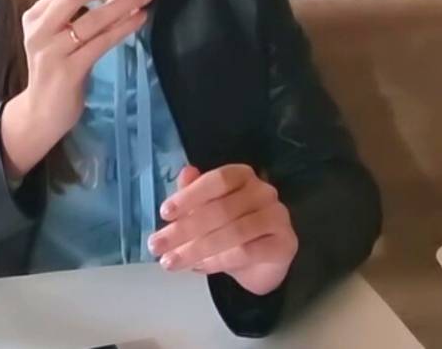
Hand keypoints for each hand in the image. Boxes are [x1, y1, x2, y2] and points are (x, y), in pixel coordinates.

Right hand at [0, 0, 153, 178]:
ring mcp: (52, 51)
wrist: (41, 113)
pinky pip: (101, 42)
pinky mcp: (68, 70)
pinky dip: (123, 27)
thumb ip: (79, 16)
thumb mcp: (59, 38)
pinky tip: (139, 20)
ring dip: (123, 5)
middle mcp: (39, 30)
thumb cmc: (56, 72)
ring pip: (92, 19)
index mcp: (34, 17)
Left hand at [148, 164, 297, 295]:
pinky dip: (219, 261)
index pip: (217, 180)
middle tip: (157, 246)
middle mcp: (263, 191)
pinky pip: (247, 252)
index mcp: (242, 176)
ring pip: (233, 232)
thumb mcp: (206, 210)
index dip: (190, 196)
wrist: (262, 261)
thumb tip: (185, 173)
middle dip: (184, 230)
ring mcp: (277, 217)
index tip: (164, 214)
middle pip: (221, 209)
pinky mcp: (284, 244)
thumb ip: (194, 194)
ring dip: (196, 249)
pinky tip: (199, 267)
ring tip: (171, 262)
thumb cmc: (230, 228)